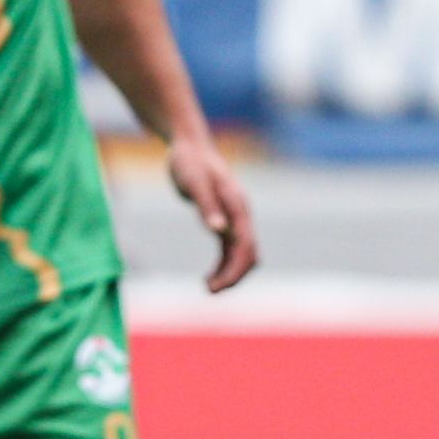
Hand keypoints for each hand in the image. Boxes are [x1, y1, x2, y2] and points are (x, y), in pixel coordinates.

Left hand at [167, 132, 257, 292]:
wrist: (190, 147)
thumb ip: (207, 206)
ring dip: (230, 273)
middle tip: (210, 291)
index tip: (216, 287)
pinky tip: (209, 277)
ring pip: (242, 254)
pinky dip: (224, 265)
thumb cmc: (190, 163)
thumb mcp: (194, 183)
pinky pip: (230, 250)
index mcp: (237, 206)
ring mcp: (234, 218)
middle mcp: (240, 214)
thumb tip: (218, 231)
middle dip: (234, 276)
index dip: (234, 269)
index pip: (245, 245)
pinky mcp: (224, 220)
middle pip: (249, 253)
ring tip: (208, 288)